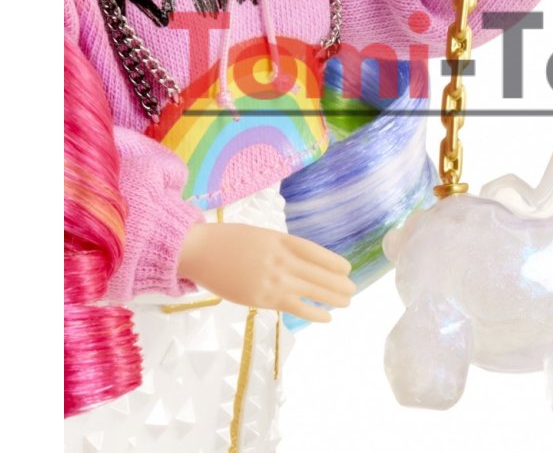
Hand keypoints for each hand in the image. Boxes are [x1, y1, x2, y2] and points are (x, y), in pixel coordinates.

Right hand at [177, 222, 354, 321]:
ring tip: (347, 302)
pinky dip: (314, 313)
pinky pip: (295, 307)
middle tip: (353, 289)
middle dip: (338, 283)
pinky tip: (327, 317)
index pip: (315, 252)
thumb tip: (303, 262)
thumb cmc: (228, 240)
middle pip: (318, 273)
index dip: (334, 262)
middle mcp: (281, 259)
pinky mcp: (262, 299)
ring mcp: (272, 280)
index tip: (347, 268)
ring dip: (332, 298)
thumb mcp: (261, 235)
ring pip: (311, 291)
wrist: (198, 251)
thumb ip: (282, 247)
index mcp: (280, 239)